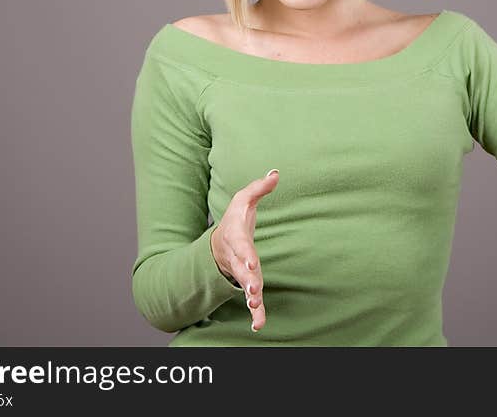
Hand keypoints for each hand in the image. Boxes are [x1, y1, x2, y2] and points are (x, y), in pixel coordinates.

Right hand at [210, 168, 278, 331]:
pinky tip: (259, 324)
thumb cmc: (235, 219)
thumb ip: (259, 188)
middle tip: (253, 290)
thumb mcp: (244, 200)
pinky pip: (250, 299)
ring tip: (256, 306)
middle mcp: (237, 258)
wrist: (220, 241)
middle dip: (247, 280)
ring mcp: (241, 272)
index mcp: (236, 238)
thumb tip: (276, 173)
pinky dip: (255, 313)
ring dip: (250, 297)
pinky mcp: (248, 282)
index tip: (251, 262)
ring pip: (245, 287)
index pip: (242, 246)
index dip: (246, 254)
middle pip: (242, 271)